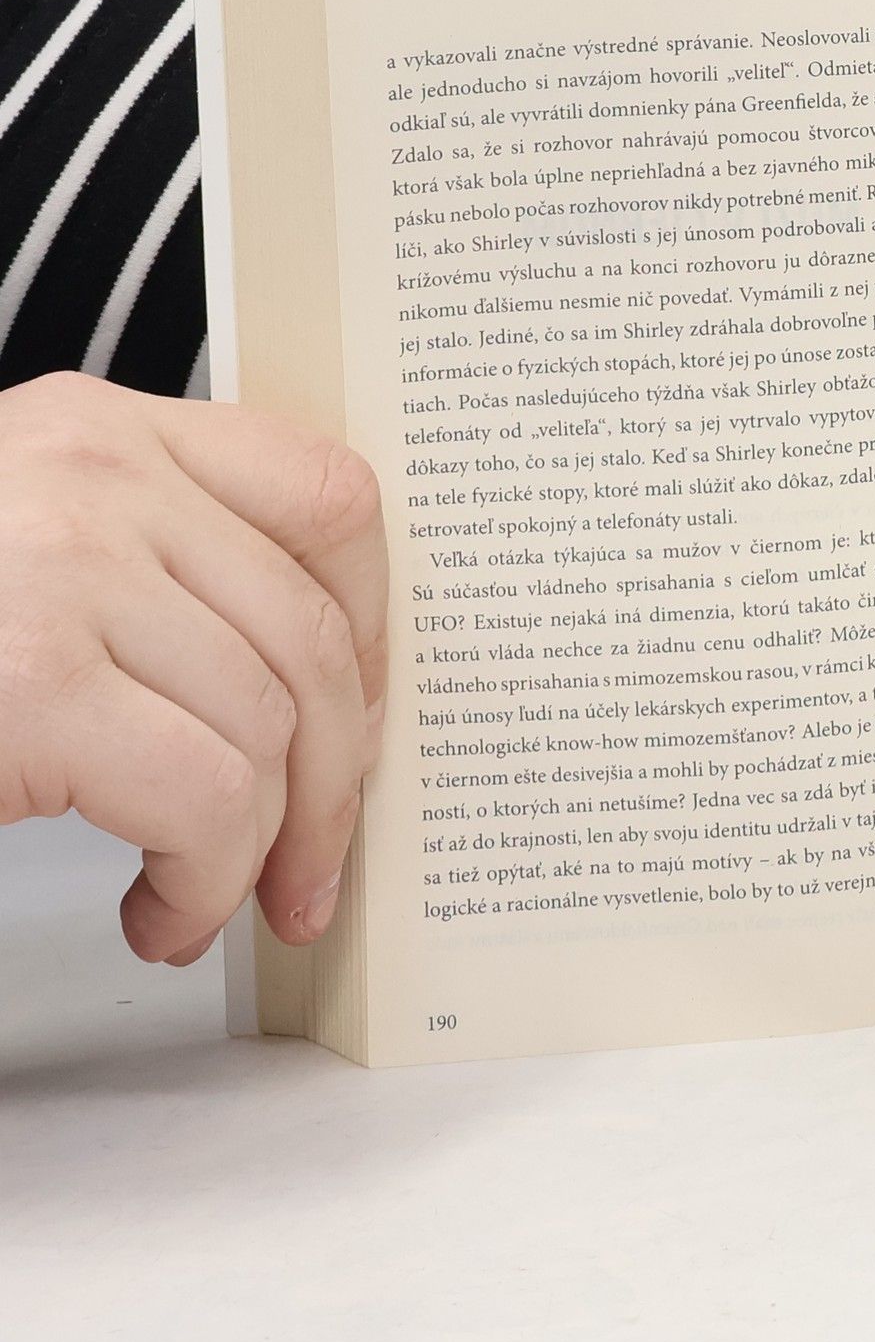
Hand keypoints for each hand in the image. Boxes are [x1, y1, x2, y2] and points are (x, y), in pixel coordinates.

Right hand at [0, 372, 387, 964]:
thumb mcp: (34, 550)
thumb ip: (156, 568)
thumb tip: (324, 679)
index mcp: (99, 431)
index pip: (323, 495)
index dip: (374, 624)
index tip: (362, 714)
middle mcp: (91, 474)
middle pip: (313, 632)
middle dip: (336, 776)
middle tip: (313, 864)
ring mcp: (60, 569)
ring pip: (269, 727)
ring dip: (259, 848)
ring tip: (207, 897)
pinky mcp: (31, 682)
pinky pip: (208, 798)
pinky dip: (206, 880)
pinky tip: (162, 910)